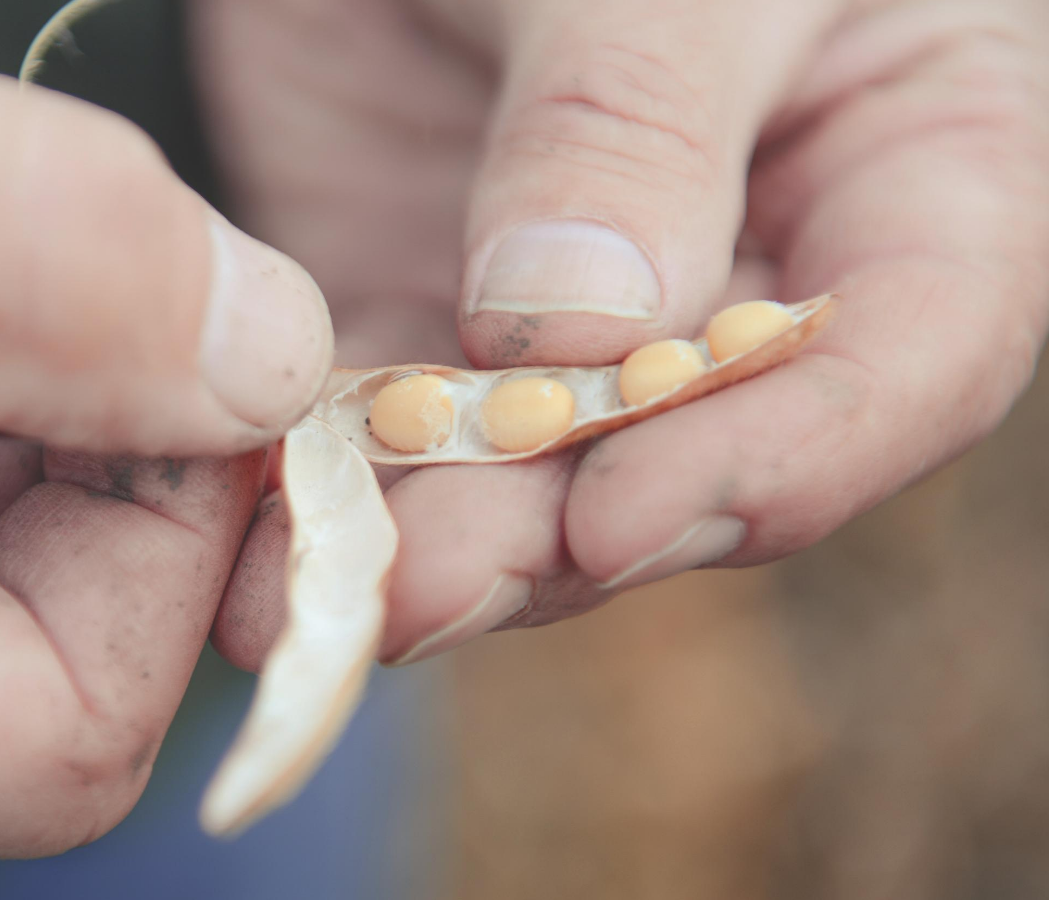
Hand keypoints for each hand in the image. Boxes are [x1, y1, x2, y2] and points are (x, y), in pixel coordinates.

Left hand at [202, 0, 1048, 665]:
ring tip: (331, 586)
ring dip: (441, 541)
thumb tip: (592, 325)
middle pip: (704, 451)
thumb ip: (635, 116)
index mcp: (907, 152)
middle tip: (427, 586)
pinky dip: (346, 485)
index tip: (624, 511)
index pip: (912, 350)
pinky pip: (407, 428)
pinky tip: (266, 535)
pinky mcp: (438, 312)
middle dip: (564, 533)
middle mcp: (755, 258)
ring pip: (544, 473)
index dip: (786, 454)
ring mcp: (589, 306)